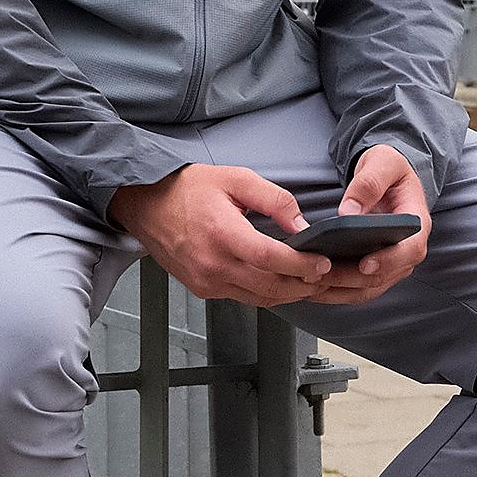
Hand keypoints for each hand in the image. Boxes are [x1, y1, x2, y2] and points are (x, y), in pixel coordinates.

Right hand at [107, 163, 334, 309]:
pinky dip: (270, 295)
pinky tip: (287, 285)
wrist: (145, 206)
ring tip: (316, 284)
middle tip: (331, 278)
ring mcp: (207, 282)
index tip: (324, 263)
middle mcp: (213, 265)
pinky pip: (245, 298)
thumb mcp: (234, 178)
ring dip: (291, 294)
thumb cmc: (187, 189)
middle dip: (306, 285)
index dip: (301, 265)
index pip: (270, 259)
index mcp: (221, 234)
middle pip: (271, 287)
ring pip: (261, 299)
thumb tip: (301, 223)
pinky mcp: (204, 290)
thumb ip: (273, 198)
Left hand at [304, 144, 430, 306]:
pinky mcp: (375, 268)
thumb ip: (368, 183)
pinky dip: (335, 290)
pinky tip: (311, 285)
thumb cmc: (389, 168)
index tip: (364, 265)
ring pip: (368, 288)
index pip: (410, 249)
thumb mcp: (383, 162)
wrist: (388, 176)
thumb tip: (348, 213)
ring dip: (338, 290)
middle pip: (383, 275)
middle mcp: (407, 249)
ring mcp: (392, 263)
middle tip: (317, 274)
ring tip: (308, 283)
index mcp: (417, 223)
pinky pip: (357, 287)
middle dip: (350, 278)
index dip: (389, 260)